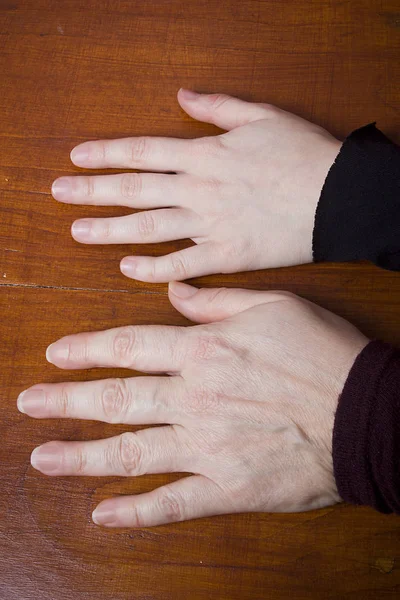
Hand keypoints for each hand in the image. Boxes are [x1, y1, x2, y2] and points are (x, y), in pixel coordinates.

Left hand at [17, 284, 366, 526]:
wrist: (368, 413)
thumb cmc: (324, 353)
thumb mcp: (274, 305)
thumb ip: (216, 300)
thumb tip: (173, 291)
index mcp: (204, 351)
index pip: (129, 347)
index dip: (87, 351)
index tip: (56, 354)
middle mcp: (195, 399)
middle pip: (117, 399)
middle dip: (67, 400)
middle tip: (28, 404)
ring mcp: (207, 448)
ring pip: (130, 452)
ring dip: (81, 456)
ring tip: (43, 457)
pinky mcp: (228, 489)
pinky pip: (172, 503)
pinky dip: (135, 512)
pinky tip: (103, 514)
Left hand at [51, 90, 340, 280]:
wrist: (339, 197)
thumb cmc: (304, 154)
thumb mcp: (262, 116)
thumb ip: (217, 106)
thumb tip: (182, 94)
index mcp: (205, 154)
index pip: (143, 151)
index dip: (106, 154)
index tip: (77, 158)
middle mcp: (199, 189)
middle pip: (135, 188)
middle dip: (93, 190)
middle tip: (59, 194)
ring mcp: (210, 224)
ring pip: (149, 227)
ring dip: (110, 229)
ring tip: (78, 231)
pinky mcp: (226, 256)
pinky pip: (182, 264)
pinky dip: (153, 268)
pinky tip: (127, 268)